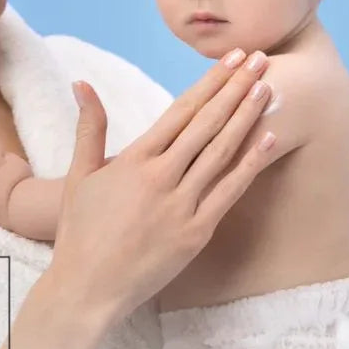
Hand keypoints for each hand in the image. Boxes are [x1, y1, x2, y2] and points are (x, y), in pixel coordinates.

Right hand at [47, 49, 277, 322]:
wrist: (87, 288)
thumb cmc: (80, 233)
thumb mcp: (79, 175)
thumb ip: (89, 127)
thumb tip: (82, 83)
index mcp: (134, 160)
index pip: (181, 111)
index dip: (210, 82)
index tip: (231, 60)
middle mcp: (161, 177)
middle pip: (207, 124)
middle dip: (236, 89)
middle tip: (260, 60)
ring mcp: (181, 206)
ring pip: (222, 152)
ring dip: (248, 117)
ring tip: (268, 88)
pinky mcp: (196, 233)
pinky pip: (229, 192)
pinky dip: (250, 164)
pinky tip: (267, 139)